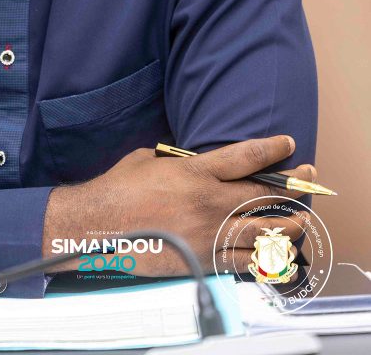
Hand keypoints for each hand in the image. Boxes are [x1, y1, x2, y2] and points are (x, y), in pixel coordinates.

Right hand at [42, 135, 315, 275]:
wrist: (98, 227)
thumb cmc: (118, 189)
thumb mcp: (148, 158)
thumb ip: (176, 158)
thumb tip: (190, 157)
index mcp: (195, 172)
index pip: (246, 158)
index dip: (272, 150)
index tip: (289, 144)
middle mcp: (209, 202)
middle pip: (264, 194)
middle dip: (292, 185)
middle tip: (307, 177)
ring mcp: (209, 234)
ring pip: (263, 231)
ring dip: (287, 224)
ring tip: (300, 219)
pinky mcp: (203, 259)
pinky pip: (244, 261)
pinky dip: (263, 256)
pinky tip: (274, 251)